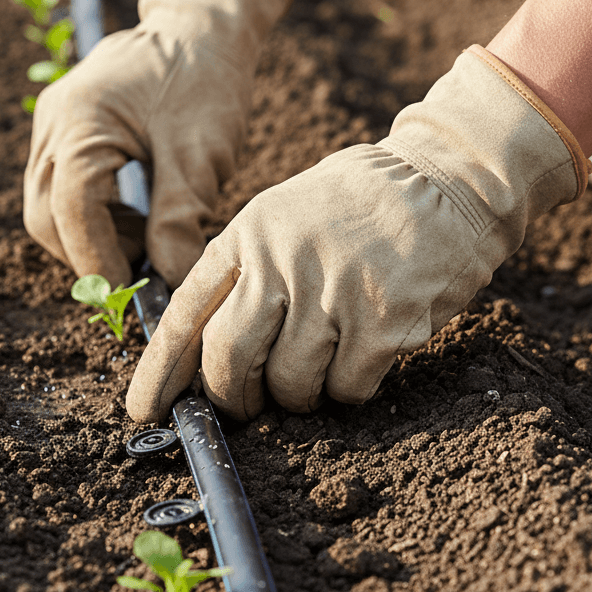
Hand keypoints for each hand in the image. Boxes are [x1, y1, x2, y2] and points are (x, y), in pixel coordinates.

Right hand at [23, 0, 288, 287]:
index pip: (73, 209)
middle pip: (45, 216)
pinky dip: (90, 216)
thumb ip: (180, 217)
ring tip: (145, 240)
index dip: (99, 262)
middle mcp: (52, 122)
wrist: (200, 28)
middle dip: (88, 255)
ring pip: (47, 207)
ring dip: (89, 238)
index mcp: (81, 120)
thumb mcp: (201, 152)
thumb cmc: (205, 79)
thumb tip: (169, 281)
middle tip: (139, 273)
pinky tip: (134, 217)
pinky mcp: (60, 131)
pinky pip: (58, 189)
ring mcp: (50, 125)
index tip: (129, 300)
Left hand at [126, 47, 588, 421]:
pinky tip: (364, 355)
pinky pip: (347, 387)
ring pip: (289, 383)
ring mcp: (333, 291)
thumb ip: (243, 272)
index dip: (159, 371)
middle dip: (232, 397)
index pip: (185, 313)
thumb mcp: (281, 216)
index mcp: (247, 235)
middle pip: (228, 359)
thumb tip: (203, 353)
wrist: (447, 181)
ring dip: (300, 394)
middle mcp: (282, 262)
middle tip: (247, 406)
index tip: (145, 410)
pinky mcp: (383, 319)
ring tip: (321, 366)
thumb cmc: (356, 208)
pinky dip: (350, 387)